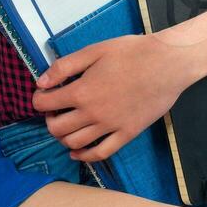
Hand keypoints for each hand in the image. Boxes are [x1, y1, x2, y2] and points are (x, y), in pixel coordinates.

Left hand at [31, 33, 200, 161]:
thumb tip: (41, 82)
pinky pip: (101, 153)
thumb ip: (64, 67)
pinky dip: (85, 156)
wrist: (167, 63)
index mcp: (81, 91)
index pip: (44, 104)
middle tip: (54, 110)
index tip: (42, 95)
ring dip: (63, 137)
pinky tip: (77, 152)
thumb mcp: (93, 51)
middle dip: (49, 120)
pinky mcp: (128, 134)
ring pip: (75, 144)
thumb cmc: (130, 52)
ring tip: (65, 125)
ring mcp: (111, 127)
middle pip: (56, 128)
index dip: (38, 100)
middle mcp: (93, 114)